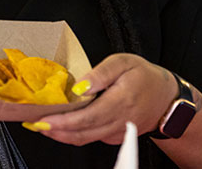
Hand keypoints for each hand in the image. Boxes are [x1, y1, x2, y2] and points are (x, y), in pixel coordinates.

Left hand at [27, 53, 176, 144]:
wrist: (166, 97)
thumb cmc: (144, 76)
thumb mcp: (123, 62)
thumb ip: (100, 73)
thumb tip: (80, 86)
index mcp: (121, 101)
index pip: (89, 116)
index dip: (65, 122)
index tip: (45, 120)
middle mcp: (120, 121)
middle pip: (84, 132)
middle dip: (57, 131)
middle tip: (35, 124)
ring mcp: (119, 132)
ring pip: (86, 138)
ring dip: (62, 135)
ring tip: (43, 126)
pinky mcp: (116, 136)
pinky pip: (93, 138)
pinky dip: (75, 134)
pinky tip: (62, 126)